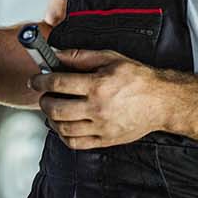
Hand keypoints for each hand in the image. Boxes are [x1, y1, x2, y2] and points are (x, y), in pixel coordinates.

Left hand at [31, 48, 173, 148]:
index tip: (36, 80)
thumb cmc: (138, 78)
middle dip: (43, 100)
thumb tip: (57, 54)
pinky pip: (75, 143)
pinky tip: (63, 125)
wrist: (161, 102)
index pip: (58, 83)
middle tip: (43, 94)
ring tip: (52, 109)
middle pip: (56, 108)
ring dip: (51, 118)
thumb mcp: (110, 58)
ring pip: (63, 128)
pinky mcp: (105, 140)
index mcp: (98, 85)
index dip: (41, 80)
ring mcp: (101, 127)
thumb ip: (81, 56)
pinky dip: (63, 135)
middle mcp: (97, 108)